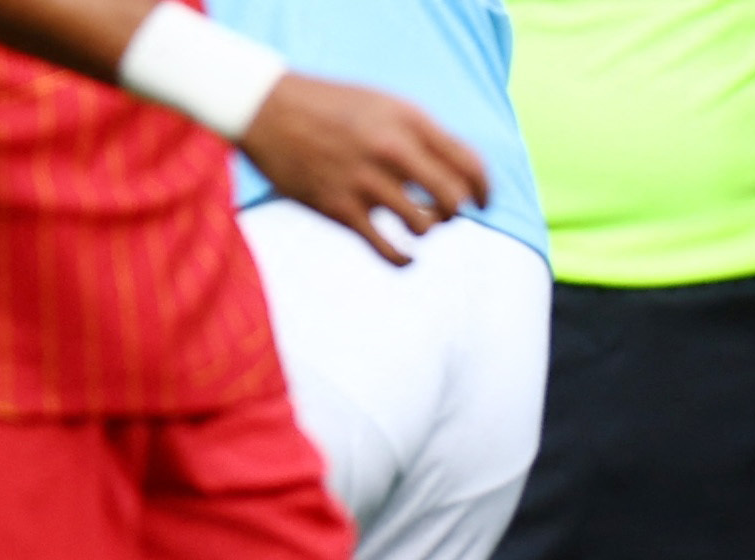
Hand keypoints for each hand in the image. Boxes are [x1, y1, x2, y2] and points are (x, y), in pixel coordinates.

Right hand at [237, 75, 485, 266]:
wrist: (270, 111)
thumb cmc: (330, 106)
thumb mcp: (384, 105)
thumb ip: (418, 132)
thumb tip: (450, 169)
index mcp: (410, 122)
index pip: (468, 162)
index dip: (484, 187)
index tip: (485, 201)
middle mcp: (393, 151)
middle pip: (452, 197)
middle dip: (457, 211)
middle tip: (448, 213)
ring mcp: (366, 182)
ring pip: (423, 224)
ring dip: (427, 229)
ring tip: (418, 224)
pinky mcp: (339, 209)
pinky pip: (385, 246)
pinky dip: (403, 259)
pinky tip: (407, 258)